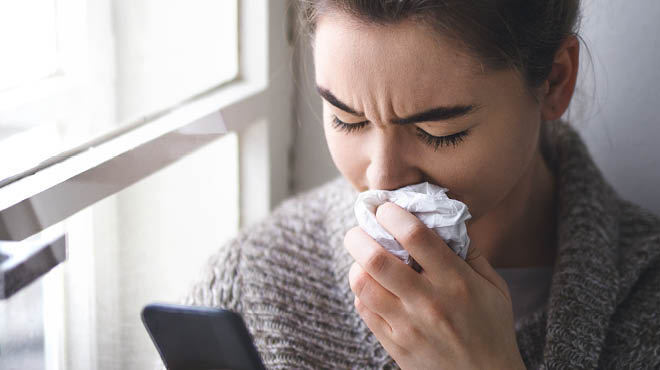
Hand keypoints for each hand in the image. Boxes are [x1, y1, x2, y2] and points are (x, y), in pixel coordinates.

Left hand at [344, 202, 525, 369]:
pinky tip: (370, 284)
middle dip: (360, 235)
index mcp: (456, 281)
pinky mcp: (395, 344)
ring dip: (357, 264)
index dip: (393, 214)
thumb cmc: (492, 329)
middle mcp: (428, 301)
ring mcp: (408, 325)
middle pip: (377, 258)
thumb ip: (470, 253)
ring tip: (362, 257)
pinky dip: (361, 291)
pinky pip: (364, 310)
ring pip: (363, 285)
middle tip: (360, 228)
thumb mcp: (494, 287)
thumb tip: (444, 222)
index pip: (416, 236)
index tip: (385, 207)